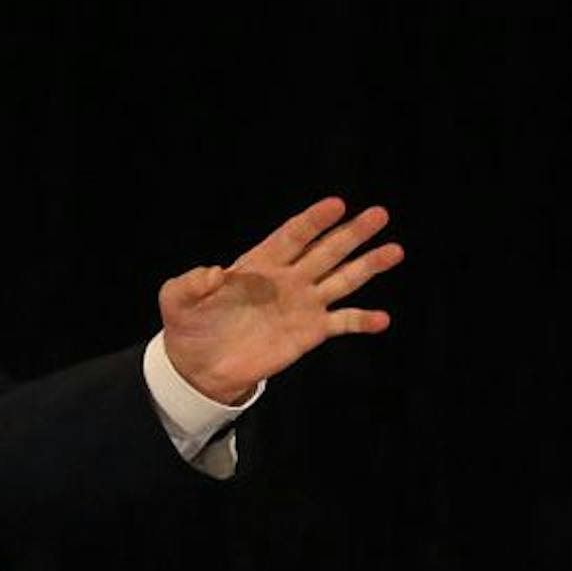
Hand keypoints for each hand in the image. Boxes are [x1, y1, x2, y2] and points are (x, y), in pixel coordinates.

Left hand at [159, 196, 402, 404]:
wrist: (199, 366)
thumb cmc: (189, 326)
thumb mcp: (176, 300)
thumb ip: (190, 282)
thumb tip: (215, 272)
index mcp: (259, 263)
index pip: (292, 235)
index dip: (313, 220)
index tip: (336, 204)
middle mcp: (288, 278)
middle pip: (326, 250)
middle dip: (352, 233)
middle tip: (379, 214)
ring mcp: (303, 304)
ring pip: (343, 279)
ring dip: (369, 266)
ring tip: (395, 251)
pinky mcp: (310, 332)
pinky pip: (342, 322)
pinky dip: (361, 320)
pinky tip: (381, 319)